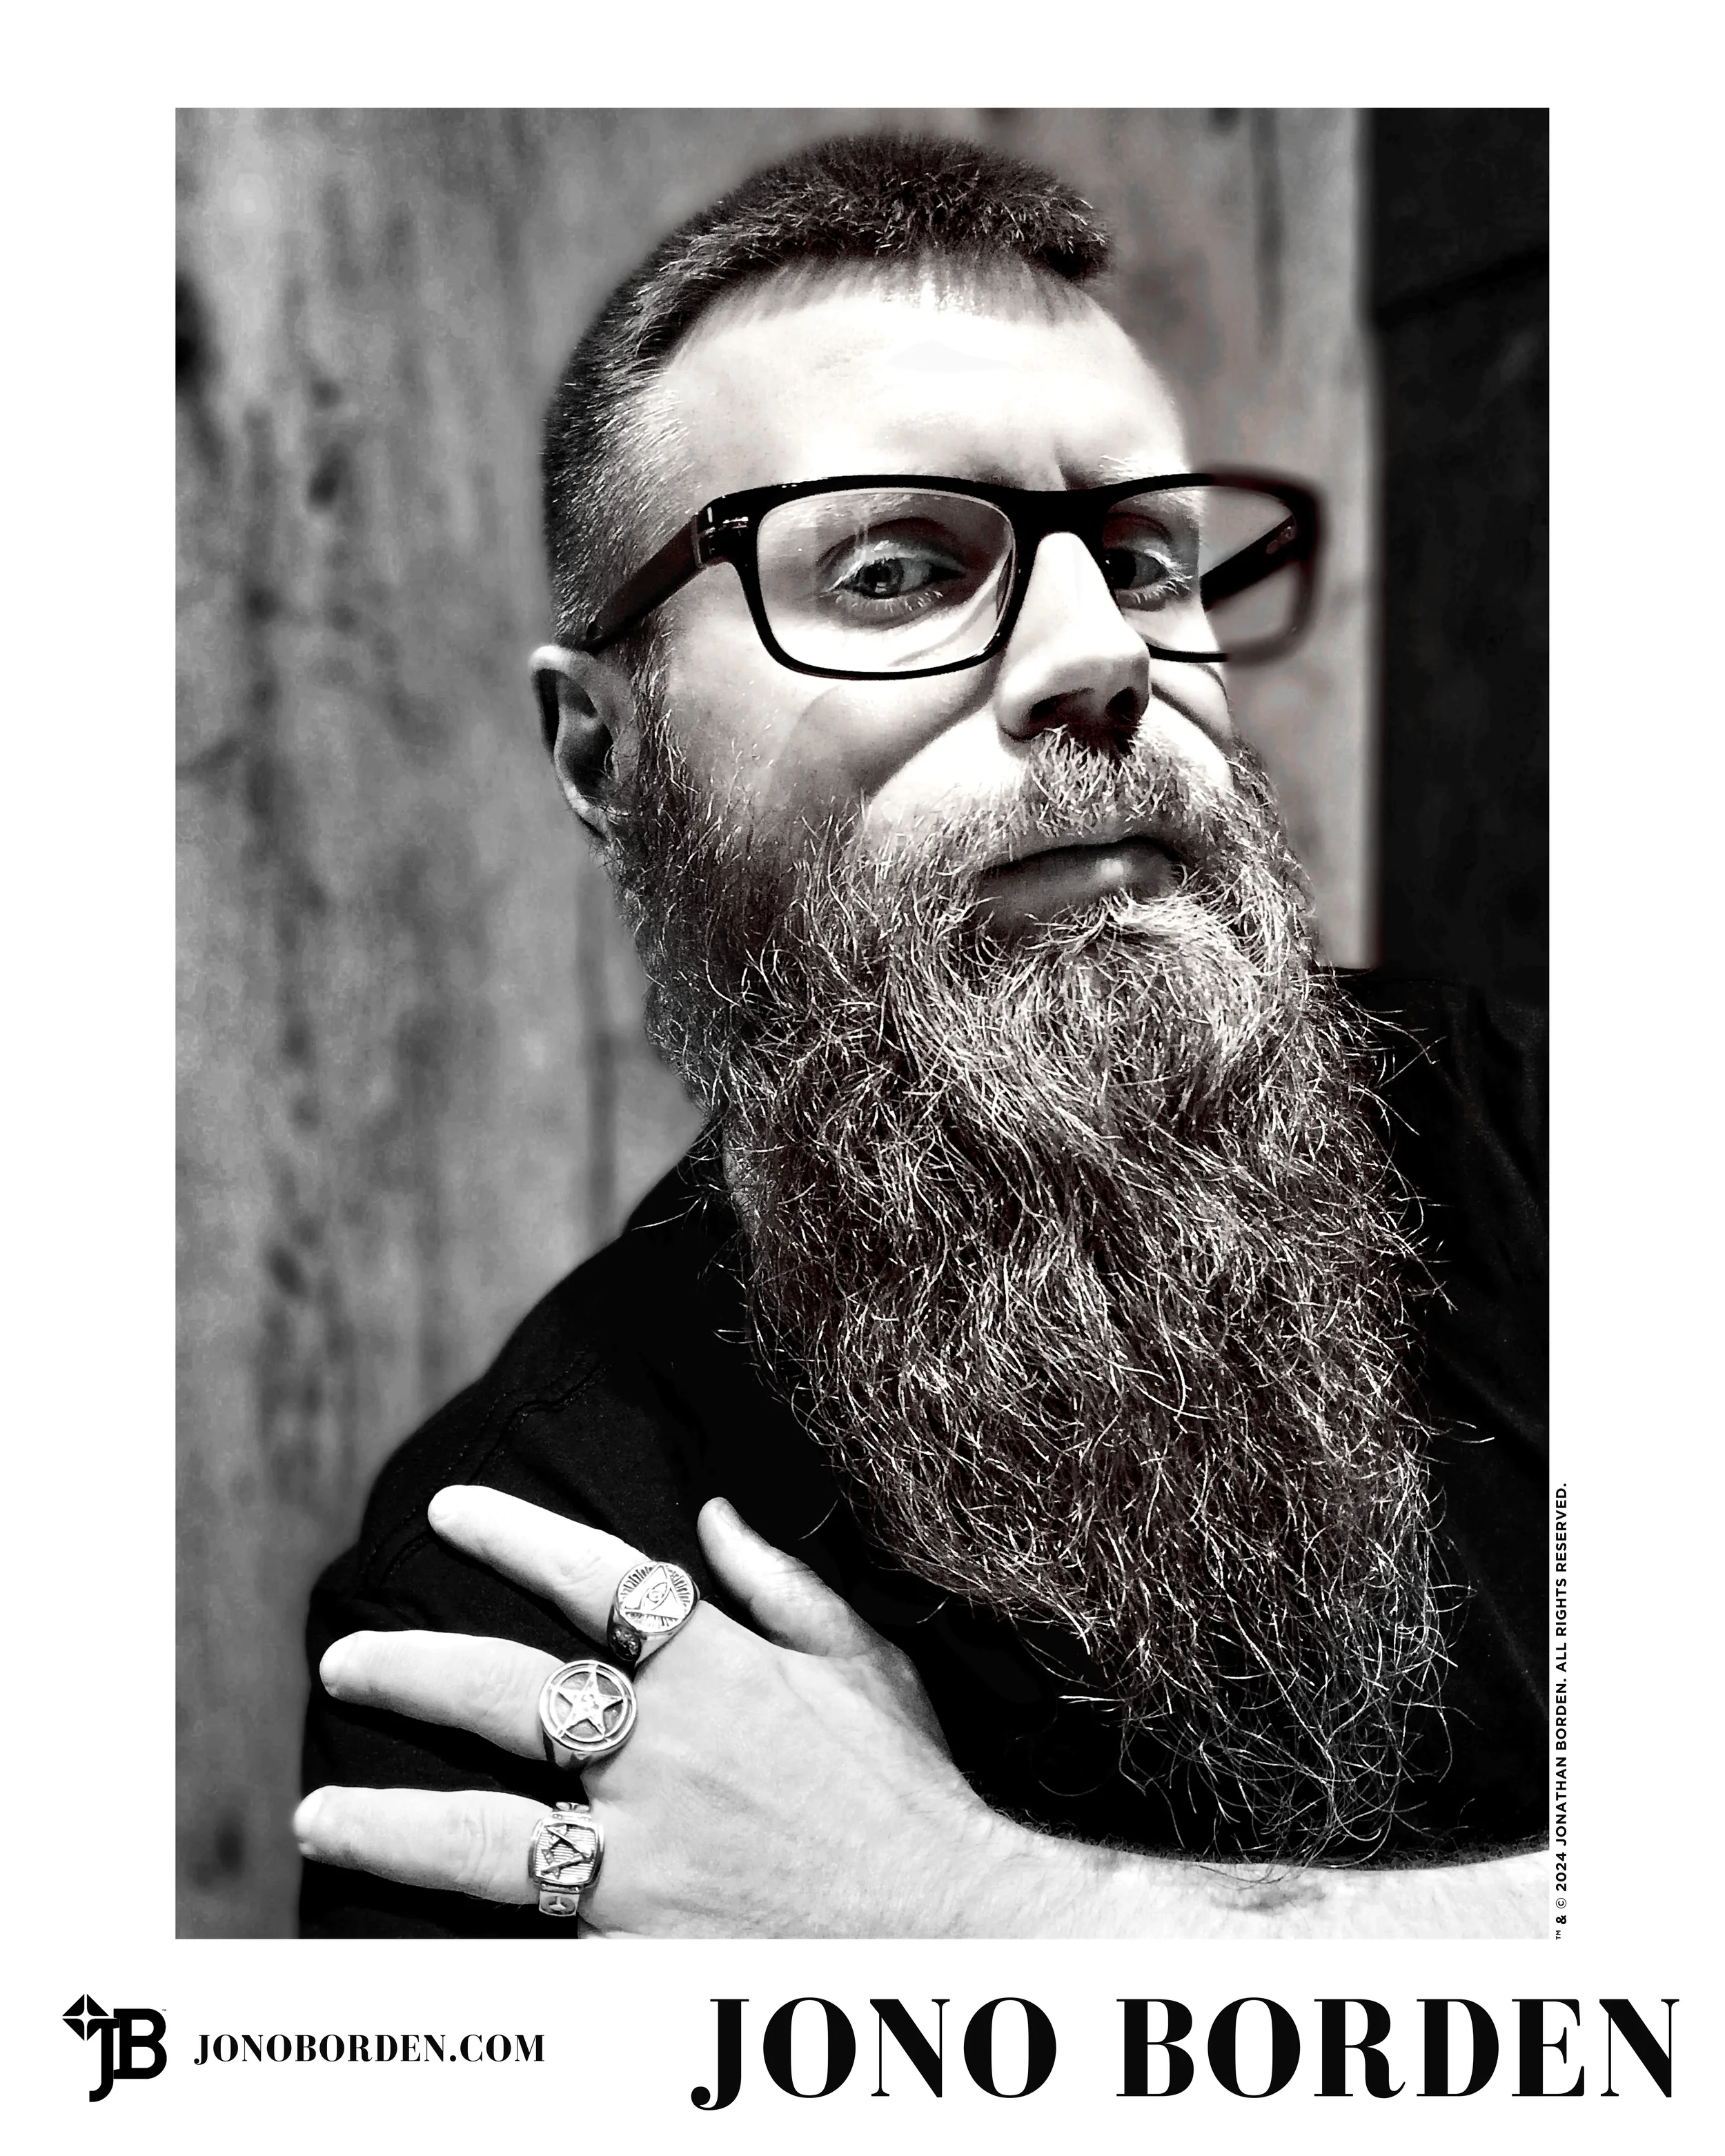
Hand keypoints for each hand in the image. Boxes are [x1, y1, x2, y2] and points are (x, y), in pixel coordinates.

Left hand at [295, 1488, 1004, 1936]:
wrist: (956, 1935)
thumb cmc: (914, 1795)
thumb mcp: (867, 1666)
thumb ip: (784, 1586)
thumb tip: (711, 1518)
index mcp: (721, 1675)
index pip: (595, 1578)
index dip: (514, 1533)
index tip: (453, 1509)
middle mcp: (666, 1760)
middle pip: (506, 1695)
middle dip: (411, 1670)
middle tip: (344, 1659)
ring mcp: (645, 1863)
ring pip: (483, 1838)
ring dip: (391, 1821)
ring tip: (318, 1814)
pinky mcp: (639, 1955)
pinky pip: (530, 1941)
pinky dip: (467, 1936)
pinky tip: (400, 1936)